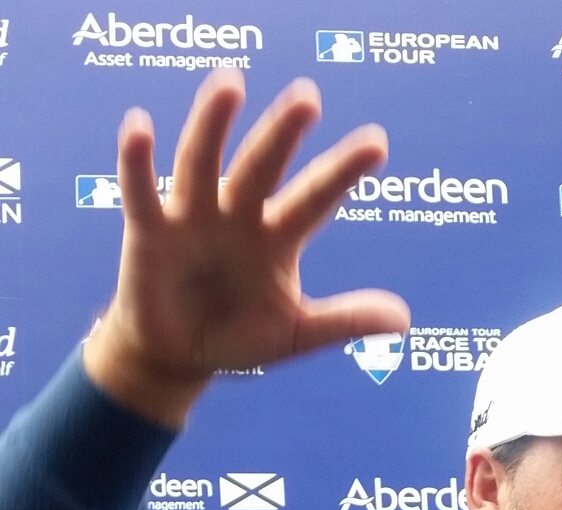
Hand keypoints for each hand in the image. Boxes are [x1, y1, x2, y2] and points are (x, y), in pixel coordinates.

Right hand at [84, 69, 409, 426]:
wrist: (180, 357)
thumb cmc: (239, 337)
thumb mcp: (296, 332)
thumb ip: (345, 321)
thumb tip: (405, 320)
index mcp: (278, 237)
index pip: (315, 197)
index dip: (342, 172)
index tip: (377, 145)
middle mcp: (239, 216)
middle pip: (263, 167)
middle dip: (283, 134)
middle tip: (308, 98)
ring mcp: (193, 218)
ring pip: (203, 162)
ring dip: (214, 124)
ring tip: (230, 82)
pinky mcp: (149, 231)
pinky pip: (141, 193)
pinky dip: (137, 162)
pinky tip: (140, 126)